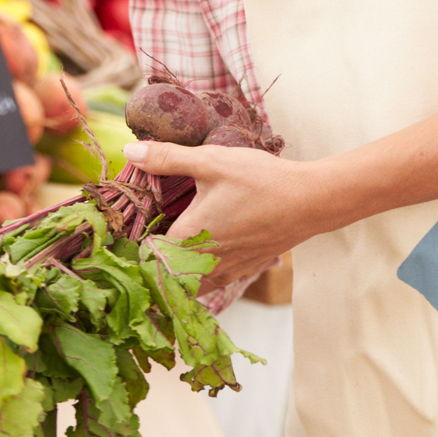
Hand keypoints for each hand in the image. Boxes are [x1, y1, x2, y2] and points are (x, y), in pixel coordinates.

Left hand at [123, 140, 316, 290]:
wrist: (310, 201)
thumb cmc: (260, 180)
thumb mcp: (210, 161)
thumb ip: (167, 158)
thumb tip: (129, 151)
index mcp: (190, 238)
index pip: (147, 258)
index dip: (134, 248)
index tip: (126, 235)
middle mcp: (206, 263)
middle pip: (165, 277)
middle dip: (152, 264)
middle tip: (143, 242)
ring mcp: (227, 271)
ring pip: (189, 285)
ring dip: (176, 272)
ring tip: (169, 248)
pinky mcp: (244, 270)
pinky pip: (211, 283)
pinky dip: (199, 274)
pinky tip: (200, 249)